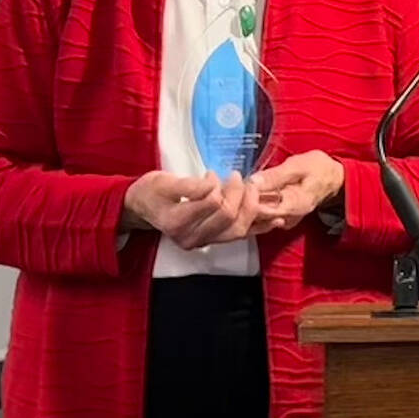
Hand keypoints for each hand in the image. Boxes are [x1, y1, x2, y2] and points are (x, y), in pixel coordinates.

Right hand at [121, 170, 284, 248]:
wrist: (143, 208)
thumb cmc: (151, 191)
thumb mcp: (164, 181)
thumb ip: (189, 185)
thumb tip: (212, 183)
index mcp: (177, 222)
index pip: (212, 204)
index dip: (219, 186)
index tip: (211, 175)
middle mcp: (191, 237)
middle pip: (229, 217)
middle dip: (239, 194)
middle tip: (238, 177)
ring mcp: (203, 242)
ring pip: (238, 230)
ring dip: (252, 208)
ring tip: (255, 190)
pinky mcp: (213, 241)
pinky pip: (240, 236)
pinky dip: (259, 227)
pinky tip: (276, 220)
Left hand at [249, 151, 344, 230]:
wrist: (333, 179)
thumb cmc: (318, 170)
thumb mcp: (298, 166)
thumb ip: (276, 175)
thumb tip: (254, 181)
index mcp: (294, 206)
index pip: (262, 211)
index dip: (248, 198)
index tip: (242, 182)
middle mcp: (287, 219)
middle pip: (256, 218)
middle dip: (243, 201)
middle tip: (236, 183)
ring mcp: (283, 221)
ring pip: (255, 219)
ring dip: (245, 204)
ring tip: (242, 186)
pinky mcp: (279, 219)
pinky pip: (259, 217)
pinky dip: (251, 205)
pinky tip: (248, 193)